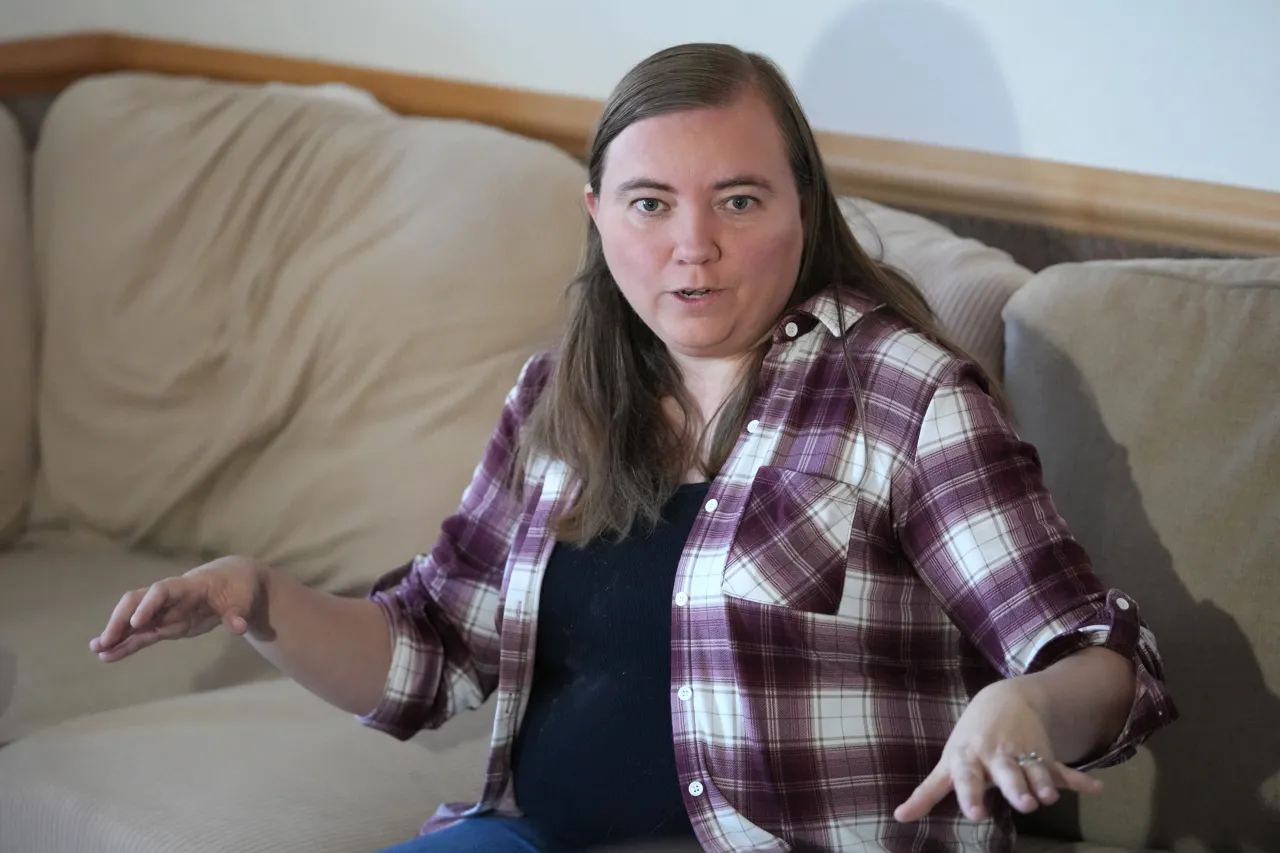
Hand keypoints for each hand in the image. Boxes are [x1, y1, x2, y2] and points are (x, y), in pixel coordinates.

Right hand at [89, 556, 269, 661]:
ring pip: (134, 621)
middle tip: (106, 640)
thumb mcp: (244, 598)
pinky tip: (108, 656)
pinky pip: (141, 635)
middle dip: (120, 620)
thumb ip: (238, 613)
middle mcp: (170, 598)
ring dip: (116, 634)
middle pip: (137, 602)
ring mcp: (165, 611)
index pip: (162, 590)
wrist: (234, 581)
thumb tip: (239, 628)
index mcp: (188, 586)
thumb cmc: (239, 586)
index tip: (136, 622)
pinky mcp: (166, 625)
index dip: (149, 604)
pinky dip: (126, 645)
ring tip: (97, 650)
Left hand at [894, 678, 1103, 822]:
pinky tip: (1096, 789)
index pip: (967, 777)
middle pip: (1005, 773)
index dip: (970, 794)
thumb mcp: (947, 764)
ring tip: (1050, 798)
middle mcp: (995, 755)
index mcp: (968, 758)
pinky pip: (1061, 769)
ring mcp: (1021, 753)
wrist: (1003, 699)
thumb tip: (899, 817)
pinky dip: (1079, 780)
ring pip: (1034, 770)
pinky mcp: (1044, 755)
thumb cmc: (968, 740)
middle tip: (1024, 804)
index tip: (975, 815)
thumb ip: (926, 793)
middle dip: (1015, 787)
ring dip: (1043, 783)